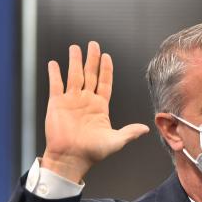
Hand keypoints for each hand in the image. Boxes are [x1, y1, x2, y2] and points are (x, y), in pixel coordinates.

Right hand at [42, 41, 148, 182]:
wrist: (72, 158)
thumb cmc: (94, 152)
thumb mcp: (116, 141)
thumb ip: (130, 132)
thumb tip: (147, 128)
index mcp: (100, 107)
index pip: (105, 83)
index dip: (106, 69)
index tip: (107, 56)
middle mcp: (86, 101)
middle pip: (90, 75)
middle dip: (91, 59)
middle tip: (93, 44)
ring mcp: (71, 101)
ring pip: (73, 76)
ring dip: (74, 61)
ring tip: (75, 47)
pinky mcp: (56, 104)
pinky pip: (56, 85)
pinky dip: (55, 74)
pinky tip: (54, 63)